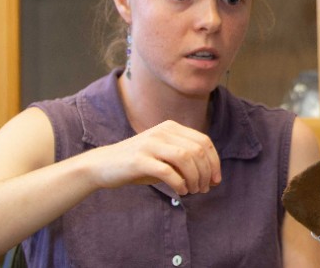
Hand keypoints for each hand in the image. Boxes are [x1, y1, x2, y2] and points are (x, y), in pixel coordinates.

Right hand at [83, 120, 220, 194]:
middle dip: (206, 172)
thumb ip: (186, 162)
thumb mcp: (164, 158)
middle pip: (197, 150)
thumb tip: (213, 178)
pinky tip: (181, 191)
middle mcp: (162, 131)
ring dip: (195, 178)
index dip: (214, 162)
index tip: (216, 180)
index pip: (204, 141)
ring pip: (186, 158)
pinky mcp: (139, 160)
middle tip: (205, 189)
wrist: (103, 165)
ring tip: (193, 191)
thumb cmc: (138, 164)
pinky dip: (180, 183)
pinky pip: (168, 171)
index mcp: (171, 127)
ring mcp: (150, 144)